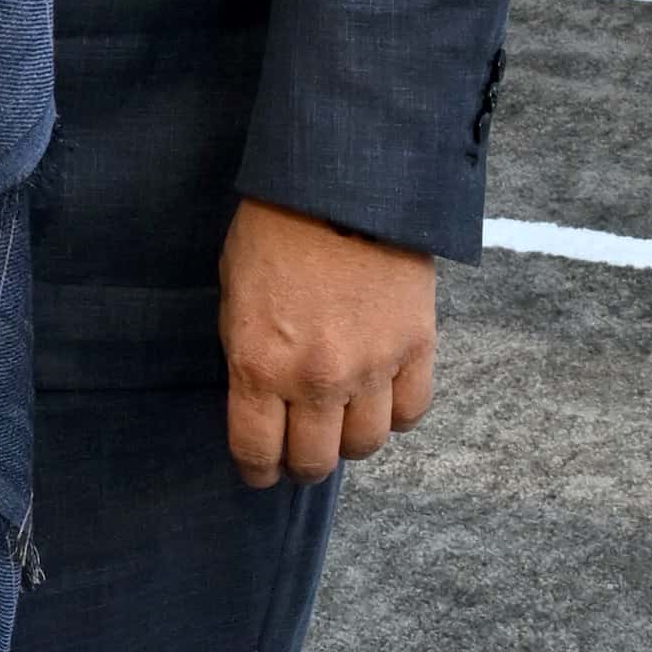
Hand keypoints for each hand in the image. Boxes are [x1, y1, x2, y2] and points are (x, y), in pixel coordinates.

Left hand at [218, 195, 436, 489]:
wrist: (342, 180)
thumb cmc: (274, 228)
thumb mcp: (235, 294)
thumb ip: (249, 353)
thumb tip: (261, 395)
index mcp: (260, 365)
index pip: (257, 451)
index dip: (257, 470)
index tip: (260, 470)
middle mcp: (316, 379)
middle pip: (314, 460)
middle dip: (301, 464)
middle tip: (300, 453)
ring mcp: (371, 367)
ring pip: (366, 445)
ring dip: (350, 442)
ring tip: (342, 424)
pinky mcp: (416, 347)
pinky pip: (411, 411)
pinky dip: (396, 414)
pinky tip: (382, 398)